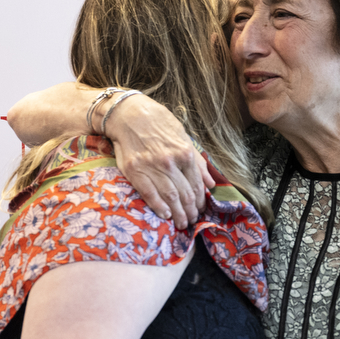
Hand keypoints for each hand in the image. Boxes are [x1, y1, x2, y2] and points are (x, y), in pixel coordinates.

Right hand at [104, 94, 213, 228]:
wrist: (129, 115)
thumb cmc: (157, 123)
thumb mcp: (182, 136)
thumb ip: (197, 160)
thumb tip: (210, 182)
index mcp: (184, 153)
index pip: (196, 185)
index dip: (199, 201)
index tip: (200, 210)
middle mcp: (171, 162)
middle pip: (185, 195)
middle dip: (190, 211)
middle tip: (192, 221)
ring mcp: (152, 168)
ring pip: (170, 197)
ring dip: (178, 214)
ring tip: (181, 223)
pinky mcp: (136, 172)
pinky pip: (150, 194)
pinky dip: (159, 207)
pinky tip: (165, 216)